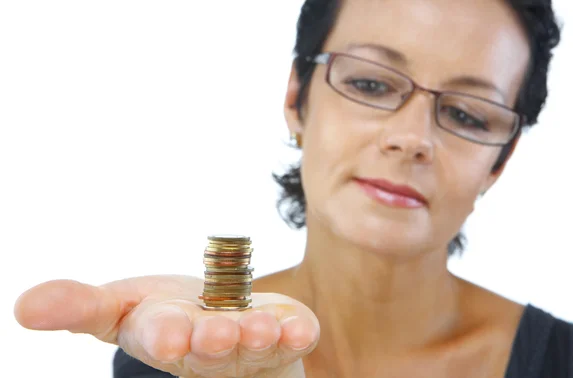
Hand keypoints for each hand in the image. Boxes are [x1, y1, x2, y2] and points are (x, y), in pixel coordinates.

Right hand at [14, 275, 319, 377]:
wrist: (224, 323)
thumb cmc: (173, 313)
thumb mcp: (124, 305)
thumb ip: (80, 306)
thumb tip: (23, 306)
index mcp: (165, 335)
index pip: (158, 338)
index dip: (163, 335)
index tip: (167, 332)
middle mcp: (208, 347)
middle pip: (208, 347)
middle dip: (210, 341)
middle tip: (214, 335)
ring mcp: (249, 346)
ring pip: (253, 346)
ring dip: (256, 338)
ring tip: (258, 329)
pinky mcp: (285, 335)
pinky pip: (294, 335)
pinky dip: (297, 331)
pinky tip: (299, 326)